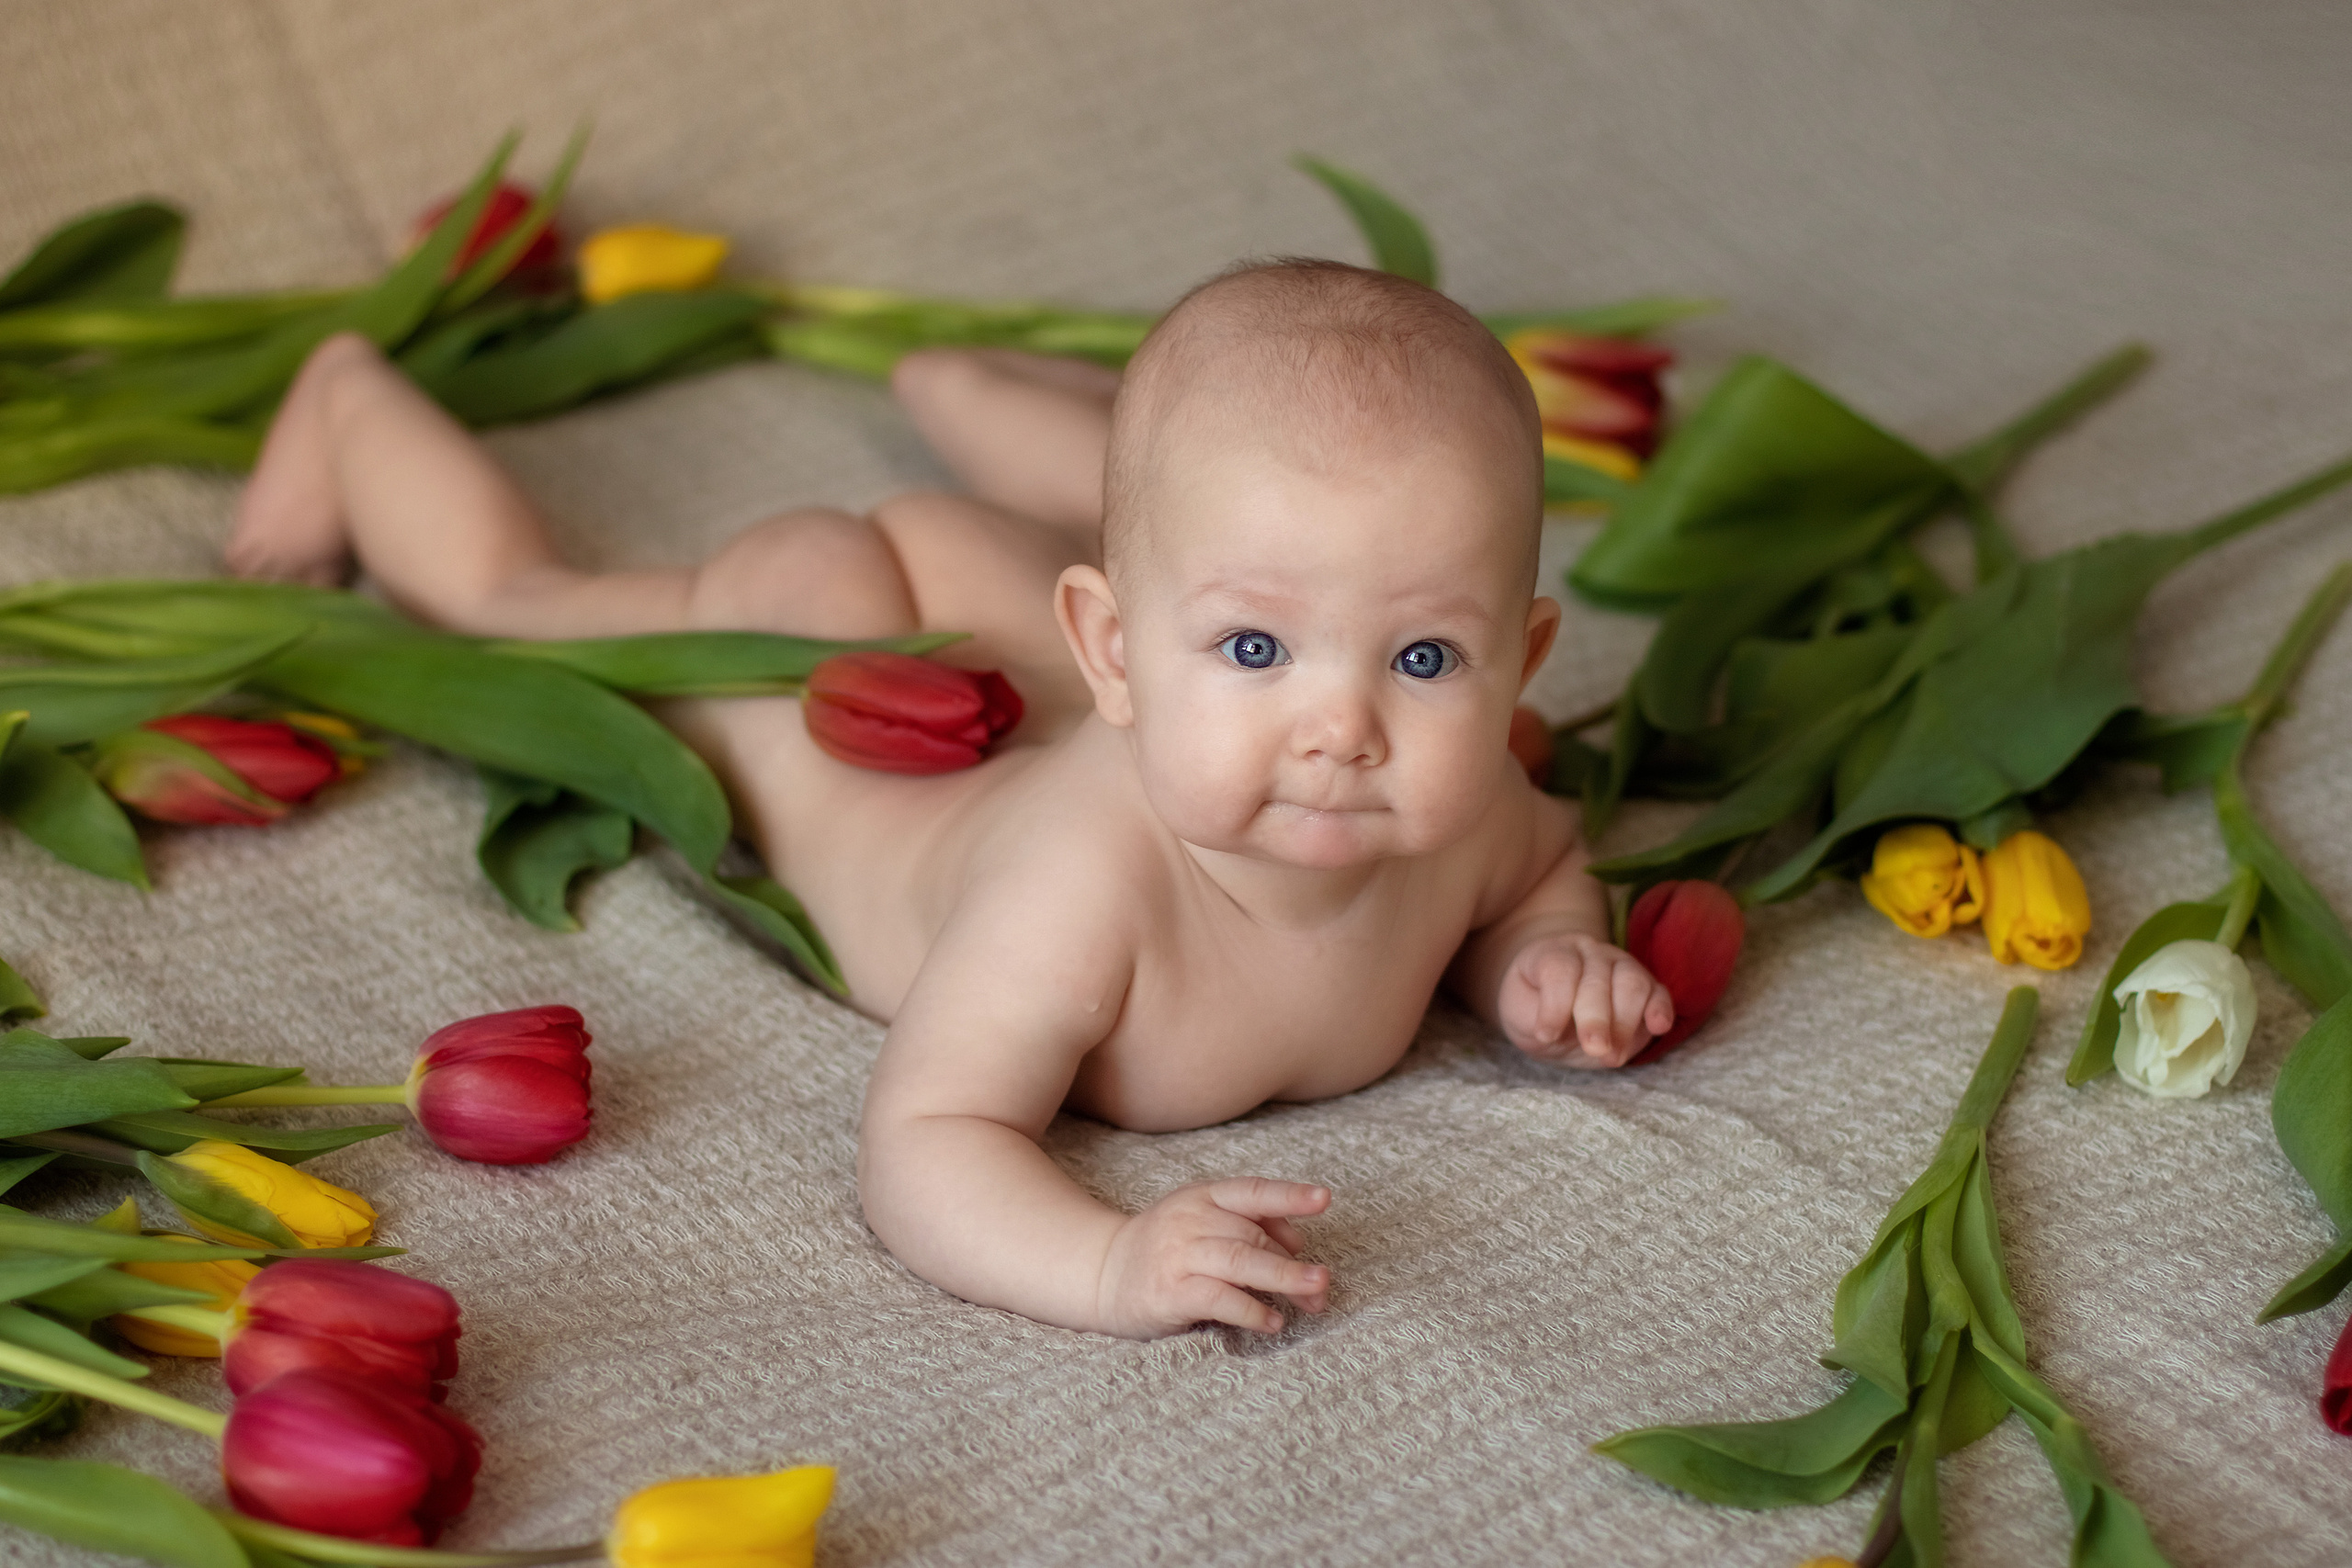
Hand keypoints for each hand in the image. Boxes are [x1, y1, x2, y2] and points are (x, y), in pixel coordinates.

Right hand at [1094, 1178, 1331, 1337]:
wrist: (1102, 1274)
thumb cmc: (1167, 1250)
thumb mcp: (1202, 1222)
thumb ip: (1249, 1227)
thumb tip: (1300, 1246)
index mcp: (1203, 1197)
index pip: (1252, 1192)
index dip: (1289, 1195)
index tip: (1324, 1198)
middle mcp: (1190, 1220)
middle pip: (1253, 1235)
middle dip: (1293, 1262)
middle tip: (1323, 1282)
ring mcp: (1178, 1255)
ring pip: (1241, 1262)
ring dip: (1283, 1278)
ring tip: (1314, 1295)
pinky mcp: (1169, 1293)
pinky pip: (1219, 1298)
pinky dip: (1251, 1311)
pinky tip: (1271, 1321)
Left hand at [1499, 931, 1673, 1068]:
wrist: (1556, 1009)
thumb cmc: (1533, 1009)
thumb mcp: (1517, 1013)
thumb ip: (1532, 1017)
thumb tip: (1557, 1031)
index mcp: (1555, 953)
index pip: (1558, 969)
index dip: (1554, 1004)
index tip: (1545, 1036)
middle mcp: (1591, 954)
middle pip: (1598, 979)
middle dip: (1596, 1018)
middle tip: (1594, 1049)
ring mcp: (1622, 967)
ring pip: (1633, 984)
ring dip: (1625, 1024)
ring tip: (1611, 1058)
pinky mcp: (1647, 990)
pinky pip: (1659, 993)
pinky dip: (1661, 1009)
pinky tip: (1658, 1027)